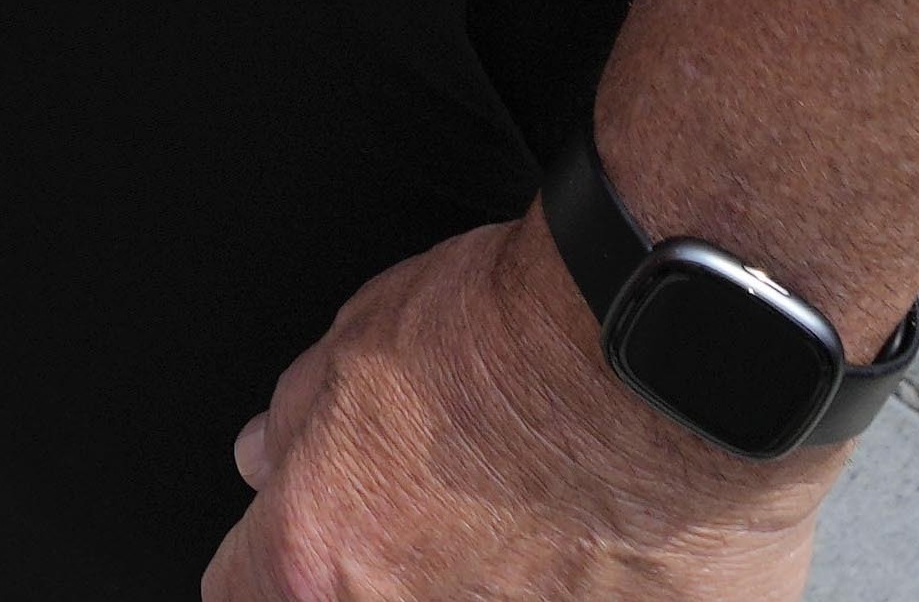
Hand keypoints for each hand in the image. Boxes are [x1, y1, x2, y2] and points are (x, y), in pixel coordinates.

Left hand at [207, 217, 834, 601]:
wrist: (669, 350)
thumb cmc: (523, 342)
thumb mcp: (358, 342)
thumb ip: (301, 427)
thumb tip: (269, 458)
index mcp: (324, 565)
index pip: (249, 589)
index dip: (286, 559)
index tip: (323, 540)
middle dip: (406, 569)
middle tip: (463, 511)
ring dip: (510, 577)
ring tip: (554, 513)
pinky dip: (608, 582)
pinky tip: (625, 531)